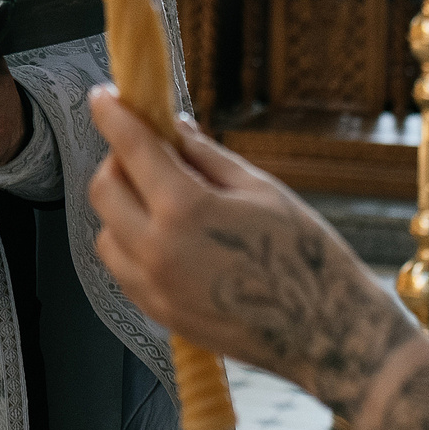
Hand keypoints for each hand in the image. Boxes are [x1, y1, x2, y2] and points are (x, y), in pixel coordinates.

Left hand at [85, 88, 413, 414]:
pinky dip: (129, 243)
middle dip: (118, 161)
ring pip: (105, 232)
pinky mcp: (158, 314)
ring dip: (121, 206)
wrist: (325, 332)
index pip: (131, 148)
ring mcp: (153, 288)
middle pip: (103, 190)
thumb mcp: (260, 189)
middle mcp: (158, 251)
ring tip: (162, 199)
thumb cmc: (304, 256)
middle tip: (149, 152)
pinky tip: (166, 235)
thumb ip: (206, 156)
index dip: (112, 115)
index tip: (104, 97)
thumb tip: (173, 127)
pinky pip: (121, 268)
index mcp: (186, 210)